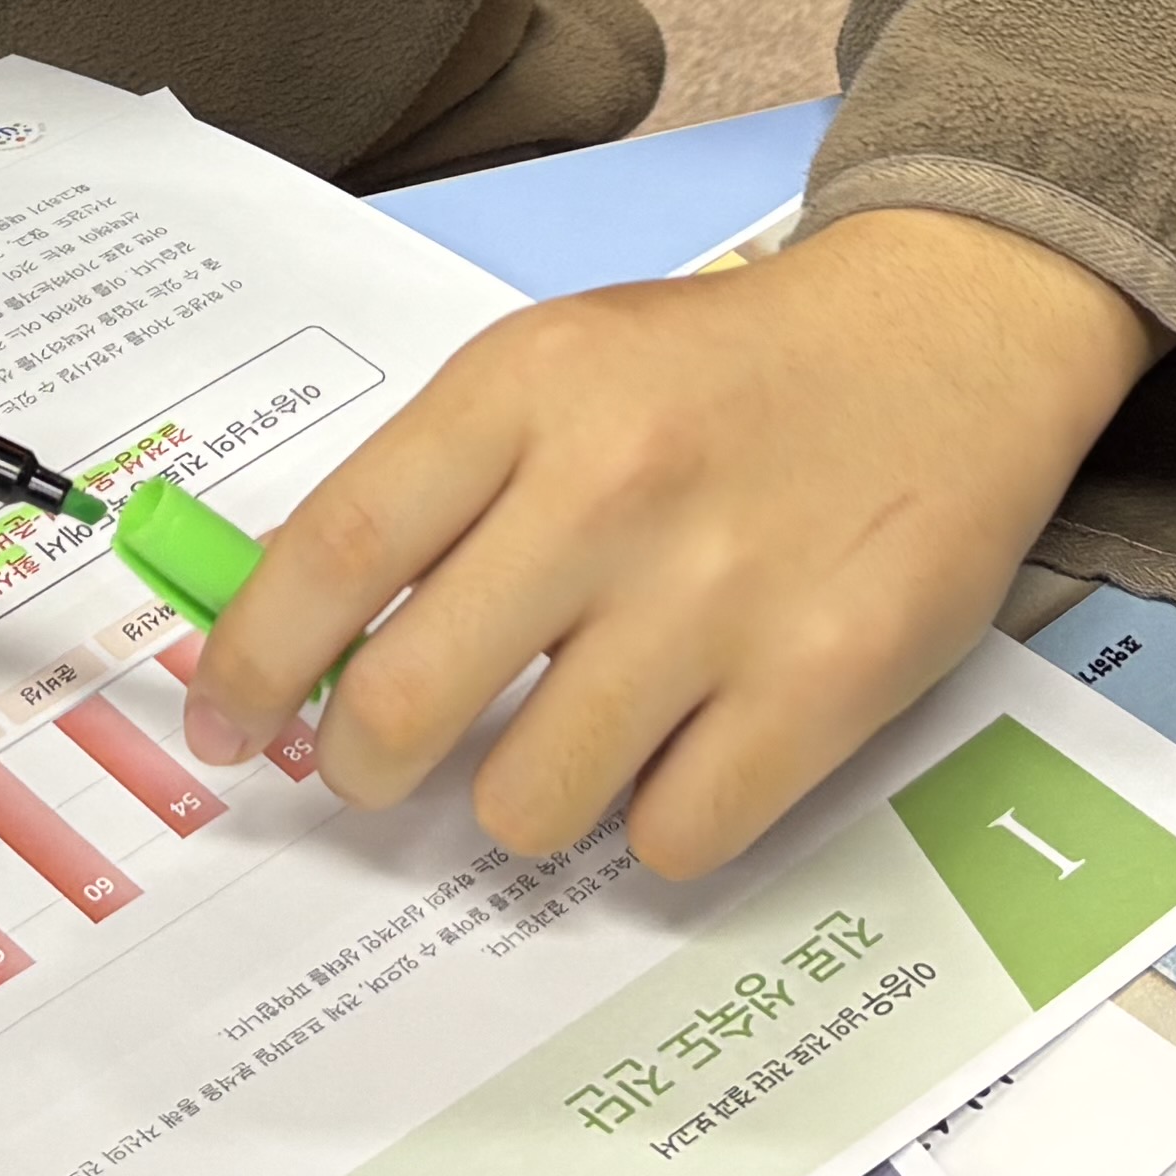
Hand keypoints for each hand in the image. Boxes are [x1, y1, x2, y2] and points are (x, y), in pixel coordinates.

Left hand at [176, 208, 1162, 877]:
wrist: (949, 336)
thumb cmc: (723, 372)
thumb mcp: (558, 366)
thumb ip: (432, 489)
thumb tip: (294, 646)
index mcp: (527, 386)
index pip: (334, 551)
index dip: (252, 664)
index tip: (225, 728)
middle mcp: (616, 484)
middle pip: (408, 703)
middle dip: (364, 767)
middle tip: (377, 766)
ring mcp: (724, 591)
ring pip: (530, 801)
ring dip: (522, 798)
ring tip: (573, 733)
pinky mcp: (825, 683)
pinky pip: (671, 839)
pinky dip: (656, 821)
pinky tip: (685, 746)